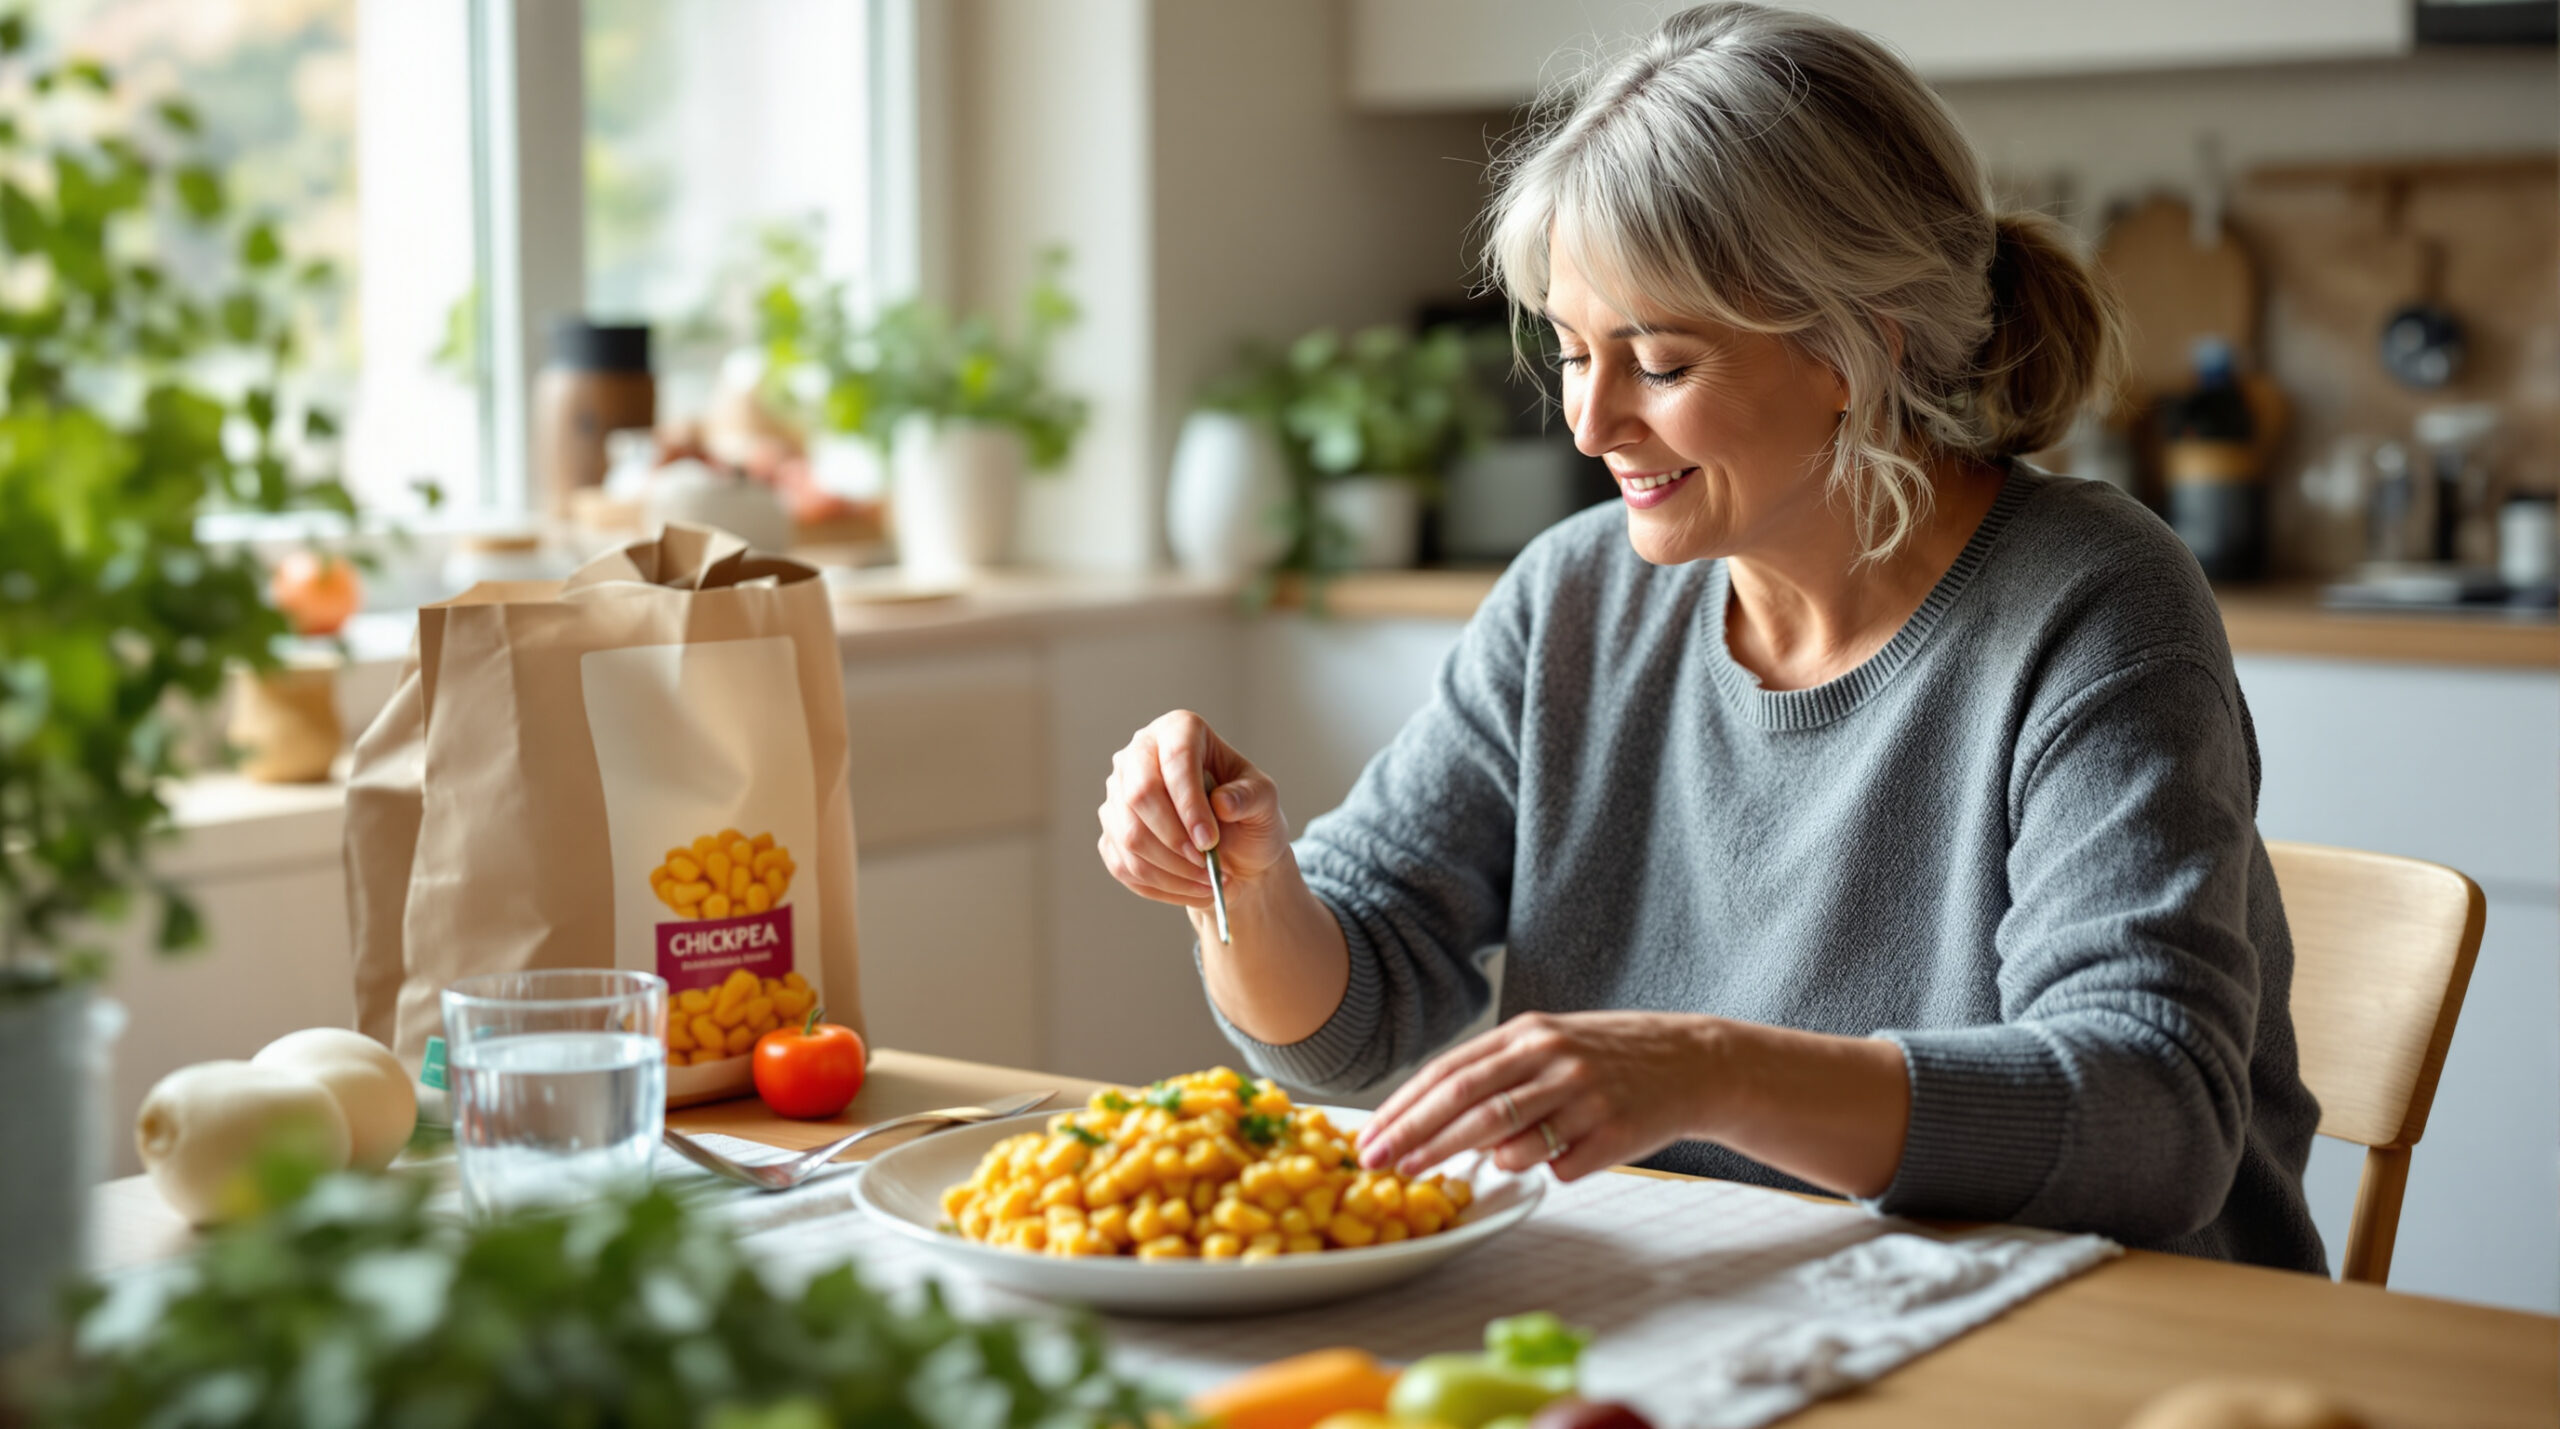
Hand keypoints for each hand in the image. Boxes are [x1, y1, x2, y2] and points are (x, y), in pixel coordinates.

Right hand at [1095, 710, 1290, 909]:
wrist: (1234, 848)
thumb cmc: (1247, 813)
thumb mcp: (1265, 801)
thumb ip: (1251, 797)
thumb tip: (1223, 803)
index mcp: (1179, 730)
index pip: (1175, 759)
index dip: (1189, 803)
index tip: (1209, 840)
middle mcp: (1139, 754)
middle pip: (1139, 795)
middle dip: (1175, 839)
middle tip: (1206, 865)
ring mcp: (1118, 794)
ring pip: (1130, 837)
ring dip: (1171, 870)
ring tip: (1209, 882)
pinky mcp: (1112, 833)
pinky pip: (1126, 866)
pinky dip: (1162, 886)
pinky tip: (1191, 889)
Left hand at [1353, 1011, 1718, 1182]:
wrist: (1691, 1062)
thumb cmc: (1607, 1057)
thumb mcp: (1549, 1044)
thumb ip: (1496, 1074)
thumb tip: (1437, 1118)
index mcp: (1528, 1033)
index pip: (1450, 1072)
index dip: (1404, 1107)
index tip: (1370, 1135)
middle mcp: (1553, 1059)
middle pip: (1468, 1103)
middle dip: (1415, 1138)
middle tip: (1379, 1165)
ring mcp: (1585, 1095)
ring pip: (1509, 1136)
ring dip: (1463, 1160)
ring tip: (1429, 1177)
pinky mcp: (1615, 1132)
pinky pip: (1561, 1165)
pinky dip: (1541, 1170)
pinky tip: (1537, 1168)